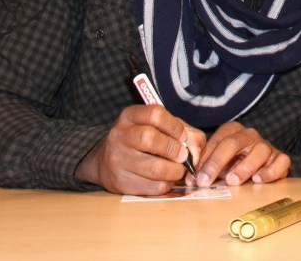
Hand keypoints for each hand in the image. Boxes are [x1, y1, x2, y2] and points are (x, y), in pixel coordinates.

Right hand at [75, 104, 205, 195]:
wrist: (105, 161)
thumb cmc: (142, 141)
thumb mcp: (159, 127)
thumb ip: (184, 132)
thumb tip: (195, 150)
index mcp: (129, 116)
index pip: (155, 114)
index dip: (174, 126)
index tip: (182, 137)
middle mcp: (119, 135)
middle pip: (150, 139)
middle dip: (174, 149)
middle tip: (183, 156)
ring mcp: (116, 159)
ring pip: (153, 168)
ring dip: (174, 171)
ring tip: (178, 170)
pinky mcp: (120, 182)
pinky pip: (151, 187)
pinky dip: (166, 185)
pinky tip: (166, 180)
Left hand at [193, 121, 289, 186]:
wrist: (260, 166)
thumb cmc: (234, 163)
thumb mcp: (218, 163)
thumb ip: (205, 168)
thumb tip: (191, 180)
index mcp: (233, 131)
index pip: (217, 141)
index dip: (205, 160)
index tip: (196, 178)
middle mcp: (250, 135)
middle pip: (234, 143)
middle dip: (217, 162)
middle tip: (206, 181)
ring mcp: (267, 146)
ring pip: (260, 150)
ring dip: (245, 167)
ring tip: (232, 181)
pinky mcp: (280, 158)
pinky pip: (281, 161)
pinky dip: (270, 171)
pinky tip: (258, 180)